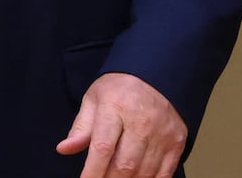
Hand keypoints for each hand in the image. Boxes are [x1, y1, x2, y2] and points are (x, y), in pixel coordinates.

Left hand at [56, 72, 186, 177]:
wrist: (157, 73)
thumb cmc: (121, 89)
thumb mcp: (95, 99)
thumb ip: (81, 128)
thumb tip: (64, 149)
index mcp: (116, 107)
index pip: (103, 148)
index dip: (92, 172)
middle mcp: (141, 121)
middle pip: (124, 165)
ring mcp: (162, 132)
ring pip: (143, 172)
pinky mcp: (177, 141)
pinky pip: (164, 173)